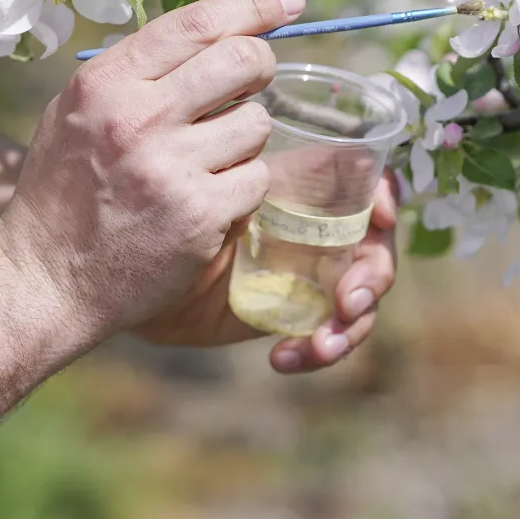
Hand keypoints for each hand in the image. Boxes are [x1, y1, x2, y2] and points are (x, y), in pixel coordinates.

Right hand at [0, 0, 304, 353]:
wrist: (47, 281)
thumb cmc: (65, 192)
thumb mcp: (78, 113)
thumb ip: (137, 73)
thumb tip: (216, 33)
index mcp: (106, 83)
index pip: (197, 22)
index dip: (254, 4)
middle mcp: (139, 118)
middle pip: (244, 61)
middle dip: (262, 66)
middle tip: (252, 84)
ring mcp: (171, 168)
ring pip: (257, 123)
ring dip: (246, 138)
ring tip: (209, 160)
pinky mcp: (201, 215)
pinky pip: (257, 179)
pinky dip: (243, 188)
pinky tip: (210, 201)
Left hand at [134, 169, 399, 373]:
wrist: (134, 277)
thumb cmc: (165, 217)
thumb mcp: (203, 189)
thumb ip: (239, 175)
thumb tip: (266, 159)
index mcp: (305, 189)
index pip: (366, 182)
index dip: (385, 194)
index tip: (379, 215)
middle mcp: (317, 231)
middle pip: (375, 247)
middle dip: (373, 277)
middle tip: (348, 302)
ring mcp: (311, 277)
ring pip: (361, 298)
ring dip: (352, 326)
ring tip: (321, 346)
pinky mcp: (297, 318)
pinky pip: (329, 337)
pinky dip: (318, 351)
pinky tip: (284, 359)